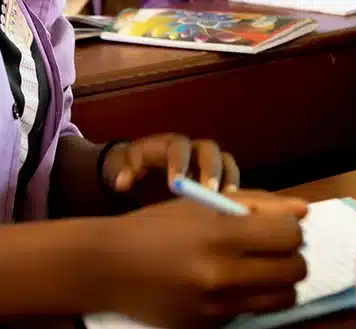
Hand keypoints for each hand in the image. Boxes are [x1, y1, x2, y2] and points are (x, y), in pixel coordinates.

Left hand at [101, 134, 240, 197]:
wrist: (148, 162)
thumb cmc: (138, 164)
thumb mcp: (129, 166)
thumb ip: (125, 172)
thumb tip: (121, 184)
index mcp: (171, 144)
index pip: (178, 149)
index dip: (179, 164)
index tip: (175, 185)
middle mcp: (193, 148)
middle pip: (209, 150)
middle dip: (211, 170)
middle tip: (209, 193)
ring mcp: (208, 160)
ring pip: (226, 162)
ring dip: (229, 181)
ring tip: (228, 202)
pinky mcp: (218, 174)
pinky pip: (231, 179)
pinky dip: (234, 192)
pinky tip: (232, 211)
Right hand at [102, 193, 307, 328]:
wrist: (108, 267)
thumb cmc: (156, 226)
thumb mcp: (201, 204)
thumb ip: (256, 203)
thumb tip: (303, 210)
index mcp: (219, 233)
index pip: (289, 235)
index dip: (289, 229)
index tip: (275, 227)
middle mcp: (220, 274)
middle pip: (294, 270)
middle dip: (290, 257)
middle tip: (270, 249)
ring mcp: (216, 306)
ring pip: (283, 299)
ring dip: (278, 282)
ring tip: (256, 269)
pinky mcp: (209, 327)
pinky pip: (251, 313)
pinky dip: (247, 299)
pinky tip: (224, 286)